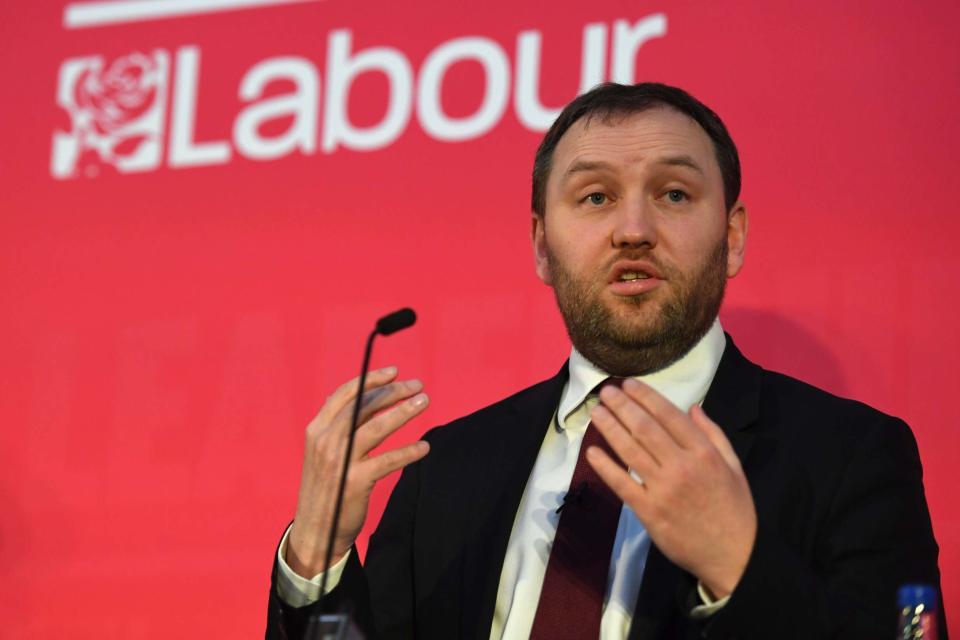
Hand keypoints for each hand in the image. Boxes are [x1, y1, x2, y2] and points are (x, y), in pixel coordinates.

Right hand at [285, 366, 429, 578]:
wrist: (315, 530)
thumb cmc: (326, 486)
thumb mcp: (322, 451)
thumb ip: (338, 426)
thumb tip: (366, 397)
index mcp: (316, 430)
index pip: (345, 394)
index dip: (371, 379)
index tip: (394, 372)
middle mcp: (325, 441)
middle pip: (364, 406)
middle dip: (393, 392)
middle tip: (418, 386)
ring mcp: (340, 461)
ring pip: (376, 427)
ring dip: (404, 412)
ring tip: (424, 402)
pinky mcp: (355, 482)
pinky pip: (388, 461)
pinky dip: (409, 452)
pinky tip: (425, 447)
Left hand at [585, 378, 755, 598]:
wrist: (733, 556)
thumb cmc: (734, 509)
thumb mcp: (734, 466)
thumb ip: (713, 434)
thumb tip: (693, 407)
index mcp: (704, 453)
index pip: (669, 415)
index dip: (645, 397)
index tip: (628, 385)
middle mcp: (682, 466)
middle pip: (645, 428)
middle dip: (622, 406)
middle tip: (605, 392)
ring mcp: (663, 489)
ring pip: (630, 450)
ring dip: (610, 428)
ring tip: (597, 412)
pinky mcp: (649, 512)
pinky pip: (622, 484)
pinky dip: (605, 466)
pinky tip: (593, 451)